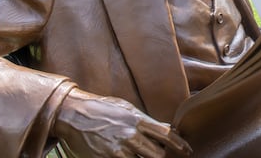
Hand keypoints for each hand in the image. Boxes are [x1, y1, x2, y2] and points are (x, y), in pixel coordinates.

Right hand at [52, 88, 191, 157]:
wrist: (73, 113)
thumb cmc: (101, 109)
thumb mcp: (127, 109)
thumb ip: (145, 121)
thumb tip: (165, 129)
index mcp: (138, 120)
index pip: (166, 134)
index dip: (180, 144)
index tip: (187, 150)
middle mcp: (131, 135)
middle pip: (158, 154)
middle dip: (165, 157)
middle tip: (167, 157)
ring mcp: (118, 149)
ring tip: (149, 157)